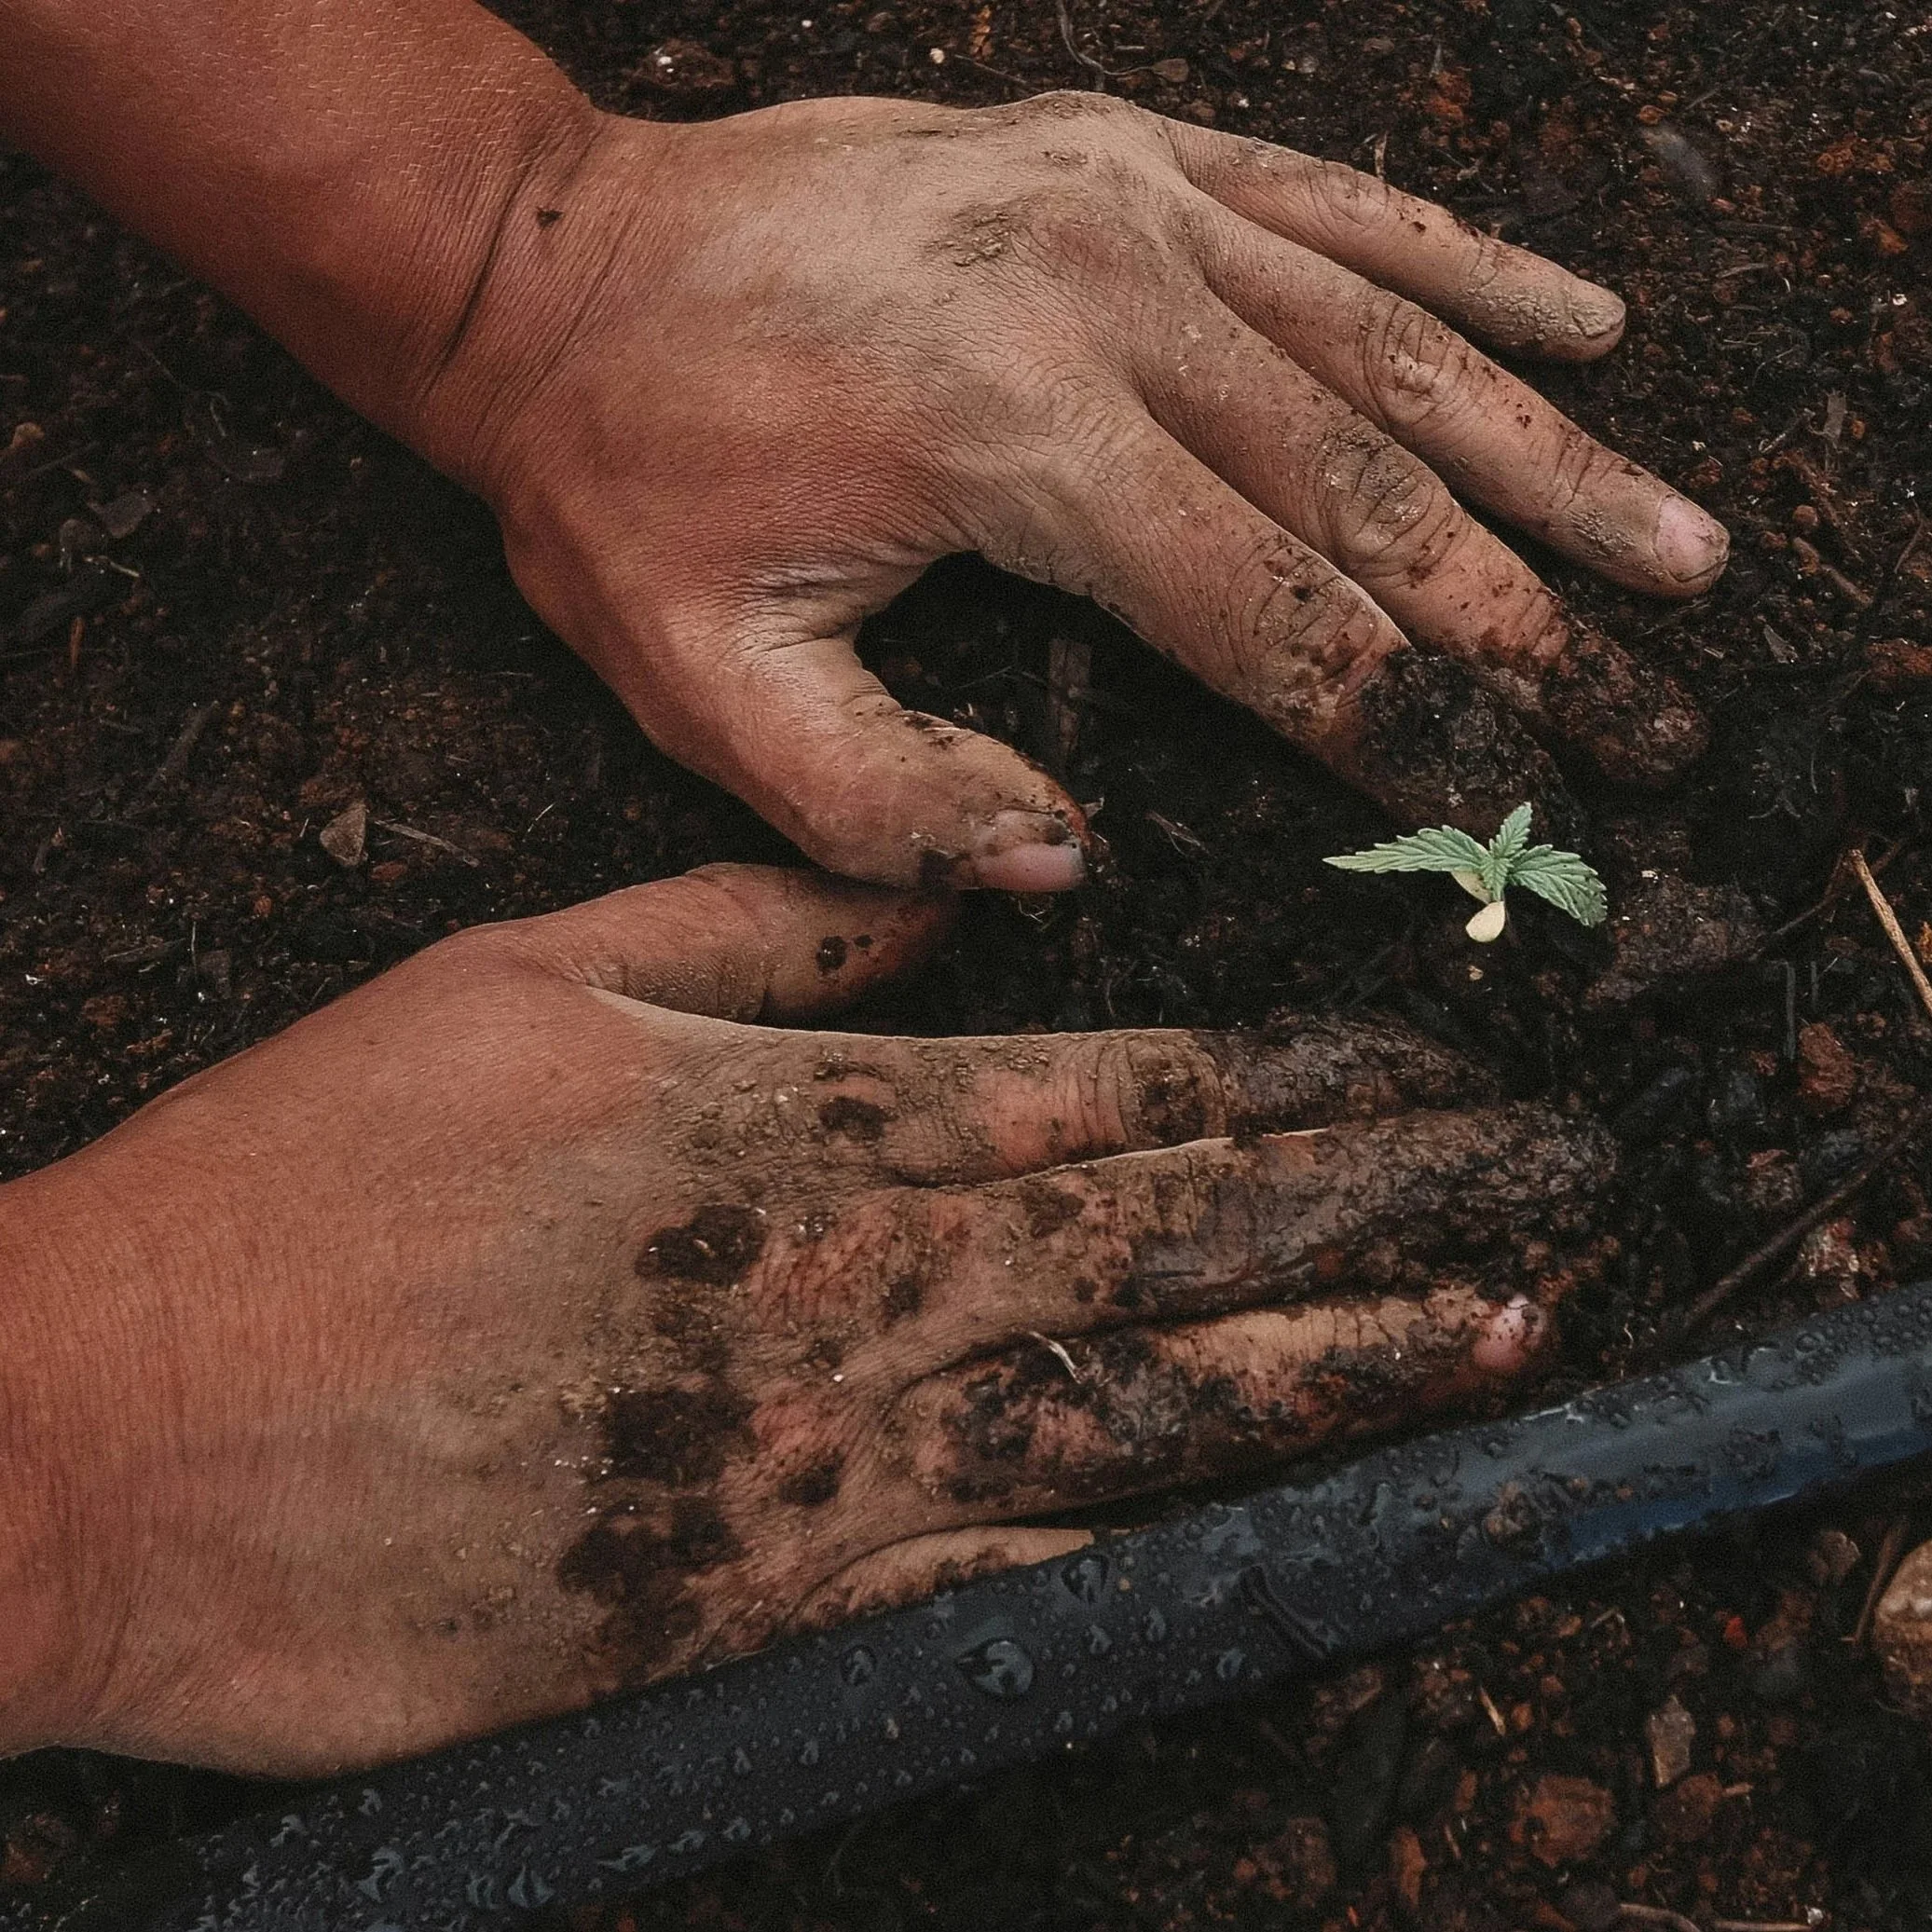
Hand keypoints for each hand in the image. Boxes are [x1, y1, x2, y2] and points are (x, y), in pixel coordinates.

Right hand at [0, 866, 1612, 1774]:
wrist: (116, 1423)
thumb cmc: (304, 1179)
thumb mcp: (526, 977)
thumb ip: (757, 932)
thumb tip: (944, 906)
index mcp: (792, 1125)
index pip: (1110, 1092)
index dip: (1291, 1080)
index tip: (1427, 1069)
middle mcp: (836, 1290)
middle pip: (1164, 1240)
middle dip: (1374, 1210)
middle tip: (1543, 1189)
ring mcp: (805, 1462)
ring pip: (1127, 1412)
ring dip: (1322, 1372)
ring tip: (1488, 1342)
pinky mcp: (745, 1611)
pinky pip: (994, 1583)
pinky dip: (1151, 1556)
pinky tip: (1281, 1534)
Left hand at [423, 92, 1727, 886]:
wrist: (549, 266)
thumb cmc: (620, 479)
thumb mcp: (702, 684)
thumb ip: (883, 804)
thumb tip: (1067, 864)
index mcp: (1013, 440)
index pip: (1268, 615)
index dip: (1407, 729)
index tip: (1518, 812)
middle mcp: (1101, 296)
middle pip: (1372, 489)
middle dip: (1526, 627)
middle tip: (1655, 723)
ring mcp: (1121, 201)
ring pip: (1392, 347)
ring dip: (1549, 461)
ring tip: (1677, 554)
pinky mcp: (1117, 152)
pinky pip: (1334, 206)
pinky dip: (1467, 270)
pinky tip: (1586, 323)